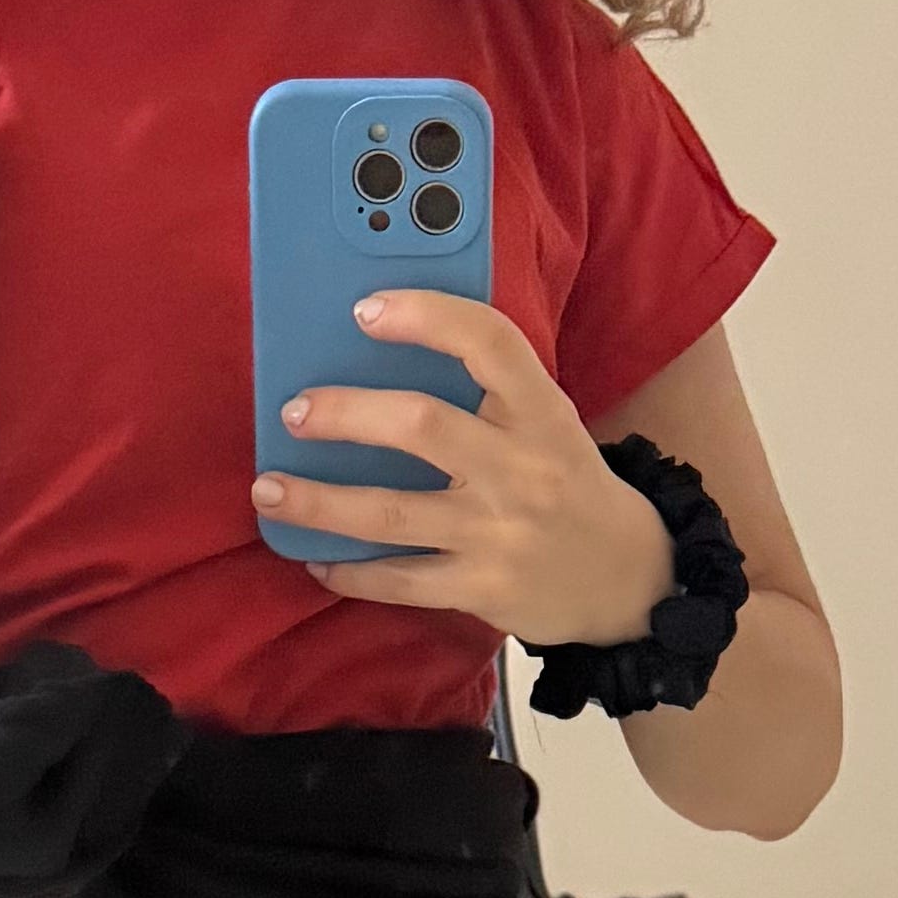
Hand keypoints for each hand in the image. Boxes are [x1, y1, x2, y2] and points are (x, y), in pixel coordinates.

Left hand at [253, 292, 675, 645]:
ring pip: (394, 514)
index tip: (365, 308)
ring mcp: (501, 535)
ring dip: (320, 502)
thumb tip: (376, 353)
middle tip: (294, 410)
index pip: (489, 343)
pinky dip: (350, 573)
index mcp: (542, 412)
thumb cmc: (565, 482)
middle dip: (347, 414)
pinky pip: (401, 581)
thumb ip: (486, 390)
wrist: (629, 579)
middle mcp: (523, 469)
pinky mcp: (484, 590)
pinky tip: (313, 557)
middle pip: (424, 426)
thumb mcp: (546, 424)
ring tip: (268, 490)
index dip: (426, 317)